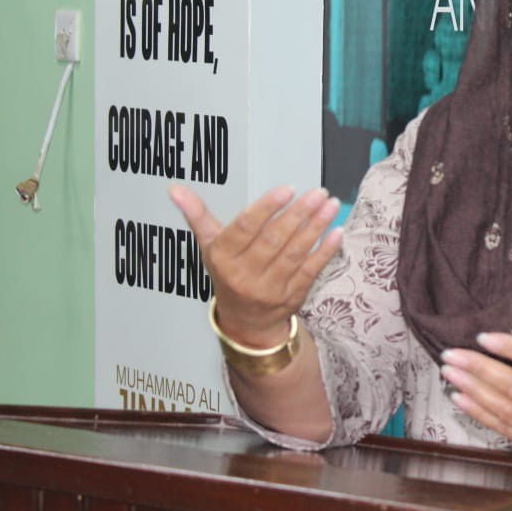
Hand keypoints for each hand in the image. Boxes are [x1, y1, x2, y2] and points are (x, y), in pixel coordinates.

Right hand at [168, 184, 343, 347]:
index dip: (267, 208)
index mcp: (223, 258)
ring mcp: (269, 288)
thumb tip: (175, 190)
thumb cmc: (228, 273)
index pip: (245, 229)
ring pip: (294, 254)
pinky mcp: (291, 296)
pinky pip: (310, 271)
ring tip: (329, 205)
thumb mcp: (210, 246)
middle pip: (273, 240)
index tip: (287, 189)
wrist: (244, 321)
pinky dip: (325, 251)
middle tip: (317, 192)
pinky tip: (336, 232)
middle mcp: (244, 275)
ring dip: (315, 227)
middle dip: (298, 214)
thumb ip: (198, 216)